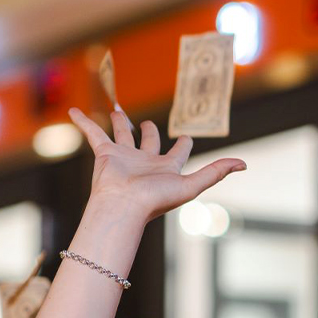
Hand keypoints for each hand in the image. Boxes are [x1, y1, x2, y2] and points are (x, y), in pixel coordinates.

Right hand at [68, 107, 245, 222]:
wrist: (123, 207)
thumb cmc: (155, 200)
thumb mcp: (192, 185)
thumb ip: (216, 172)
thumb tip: (244, 164)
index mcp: (166, 168)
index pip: (177, 152)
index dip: (183, 143)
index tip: (186, 136)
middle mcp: (145, 162)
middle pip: (148, 141)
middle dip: (148, 131)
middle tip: (149, 124)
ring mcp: (124, 157)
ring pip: (122, 134)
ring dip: (120, 122)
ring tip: (117, 111)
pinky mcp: (105, 155)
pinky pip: (93, 133)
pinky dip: (83, 122)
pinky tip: (74, 111)